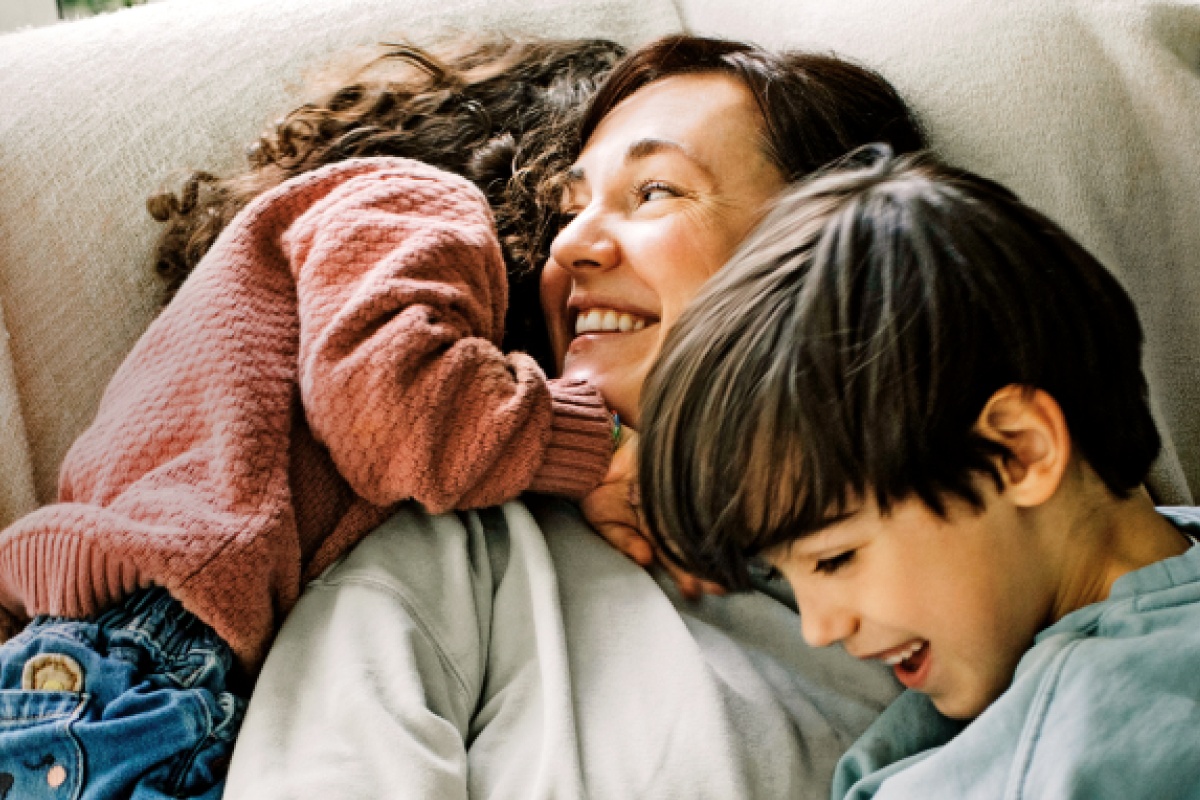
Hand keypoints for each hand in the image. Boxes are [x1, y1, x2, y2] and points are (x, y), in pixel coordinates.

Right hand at [580, 427, 724, 599]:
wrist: (601, 452)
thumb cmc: (598, 489)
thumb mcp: (604, 522)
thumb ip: (624, 542)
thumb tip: (645, 560)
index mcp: (649, 534)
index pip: (670, 559)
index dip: (683, 575)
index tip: (694, 591)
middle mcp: (667, 521)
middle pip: (691, 547)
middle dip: (705, 567)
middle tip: (721, 587)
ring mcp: (676, 502)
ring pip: (698, 526)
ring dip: (713, 545)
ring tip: (728, 565)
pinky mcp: (684, 481)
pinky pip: (699, 497)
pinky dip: (712, 510)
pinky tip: (730, 525)